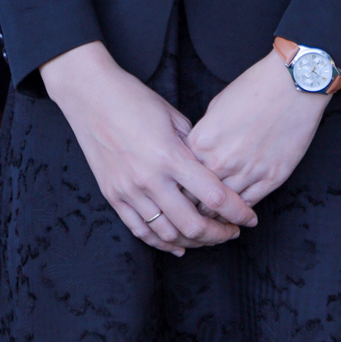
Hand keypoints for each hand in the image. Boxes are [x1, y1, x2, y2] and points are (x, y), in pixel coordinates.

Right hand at [41, 41, 256, 255]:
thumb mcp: (171, 115)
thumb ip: (193, 145)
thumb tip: (212, 167)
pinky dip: (162, 243)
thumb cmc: (133, 98)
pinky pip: (141, 231)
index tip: (250, 218)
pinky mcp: (113, 196)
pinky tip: (177, 246)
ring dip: (193, 242)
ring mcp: (129, 191)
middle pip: (193, 224)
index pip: (213, 195)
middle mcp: (150, 178)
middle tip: (232, 231)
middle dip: (219, 234)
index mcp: (170, 155)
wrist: (90, 95)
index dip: (238, 211)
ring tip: (208, 237)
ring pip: (168, 233)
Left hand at [188, 50, 328, 205]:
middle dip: (196, 202)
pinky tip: (238, 208)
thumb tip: (200, 152)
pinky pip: (249, 204)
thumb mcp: (217, 105)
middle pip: (198, 196)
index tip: (185, 186)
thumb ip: (205, 134)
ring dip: (218, 211)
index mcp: (202, 141)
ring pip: (223, 207)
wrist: (292, 85)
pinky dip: (242, 209)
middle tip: (197, 206)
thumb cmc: (254, 87)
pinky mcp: (271, 179)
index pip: (181, 174)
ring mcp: (247, 172)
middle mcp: (221, 160)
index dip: (182, 182)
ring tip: (217, 212)